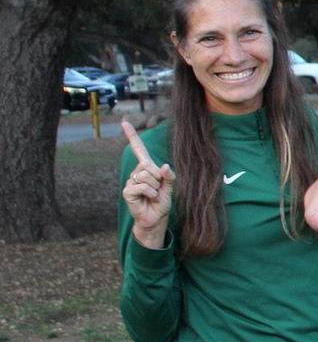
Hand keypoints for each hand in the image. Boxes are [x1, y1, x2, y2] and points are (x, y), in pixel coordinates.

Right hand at [120, 121, 174, 249]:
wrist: (155, 218)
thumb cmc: (161, 202)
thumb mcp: (169, 188)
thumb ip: (169, 177)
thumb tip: (164, 166)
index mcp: (147, 168)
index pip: (138, 150)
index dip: (132, 136)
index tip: (124, 123)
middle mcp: (137, 172)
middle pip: (149, 166)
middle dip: (159, 179)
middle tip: (157, 190)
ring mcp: (131, 181)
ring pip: (146, 177)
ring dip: (155, 188)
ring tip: (152, 196)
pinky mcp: (127, 191)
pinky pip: (142, 186)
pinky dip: (150, 193)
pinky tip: (148, 199)